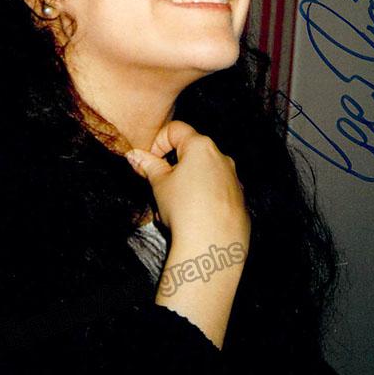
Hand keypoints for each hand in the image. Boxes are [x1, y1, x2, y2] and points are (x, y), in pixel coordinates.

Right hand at [125, 120, 249, 253]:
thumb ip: (147, 165)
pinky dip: (203, 199)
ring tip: (172, 209)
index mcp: (201, 147)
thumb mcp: (159, 184)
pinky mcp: (239, 200)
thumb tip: (134, 155)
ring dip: (186, 185)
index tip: (149, 162)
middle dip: (171, 168)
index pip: (175, 130)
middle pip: (191, 153)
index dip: (157, 142)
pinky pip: (216, 192)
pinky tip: (192, 218)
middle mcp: (222, 158)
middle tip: (158, 188)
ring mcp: (234, 179)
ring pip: (204, 174)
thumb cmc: (184, 209)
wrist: (212, 244)